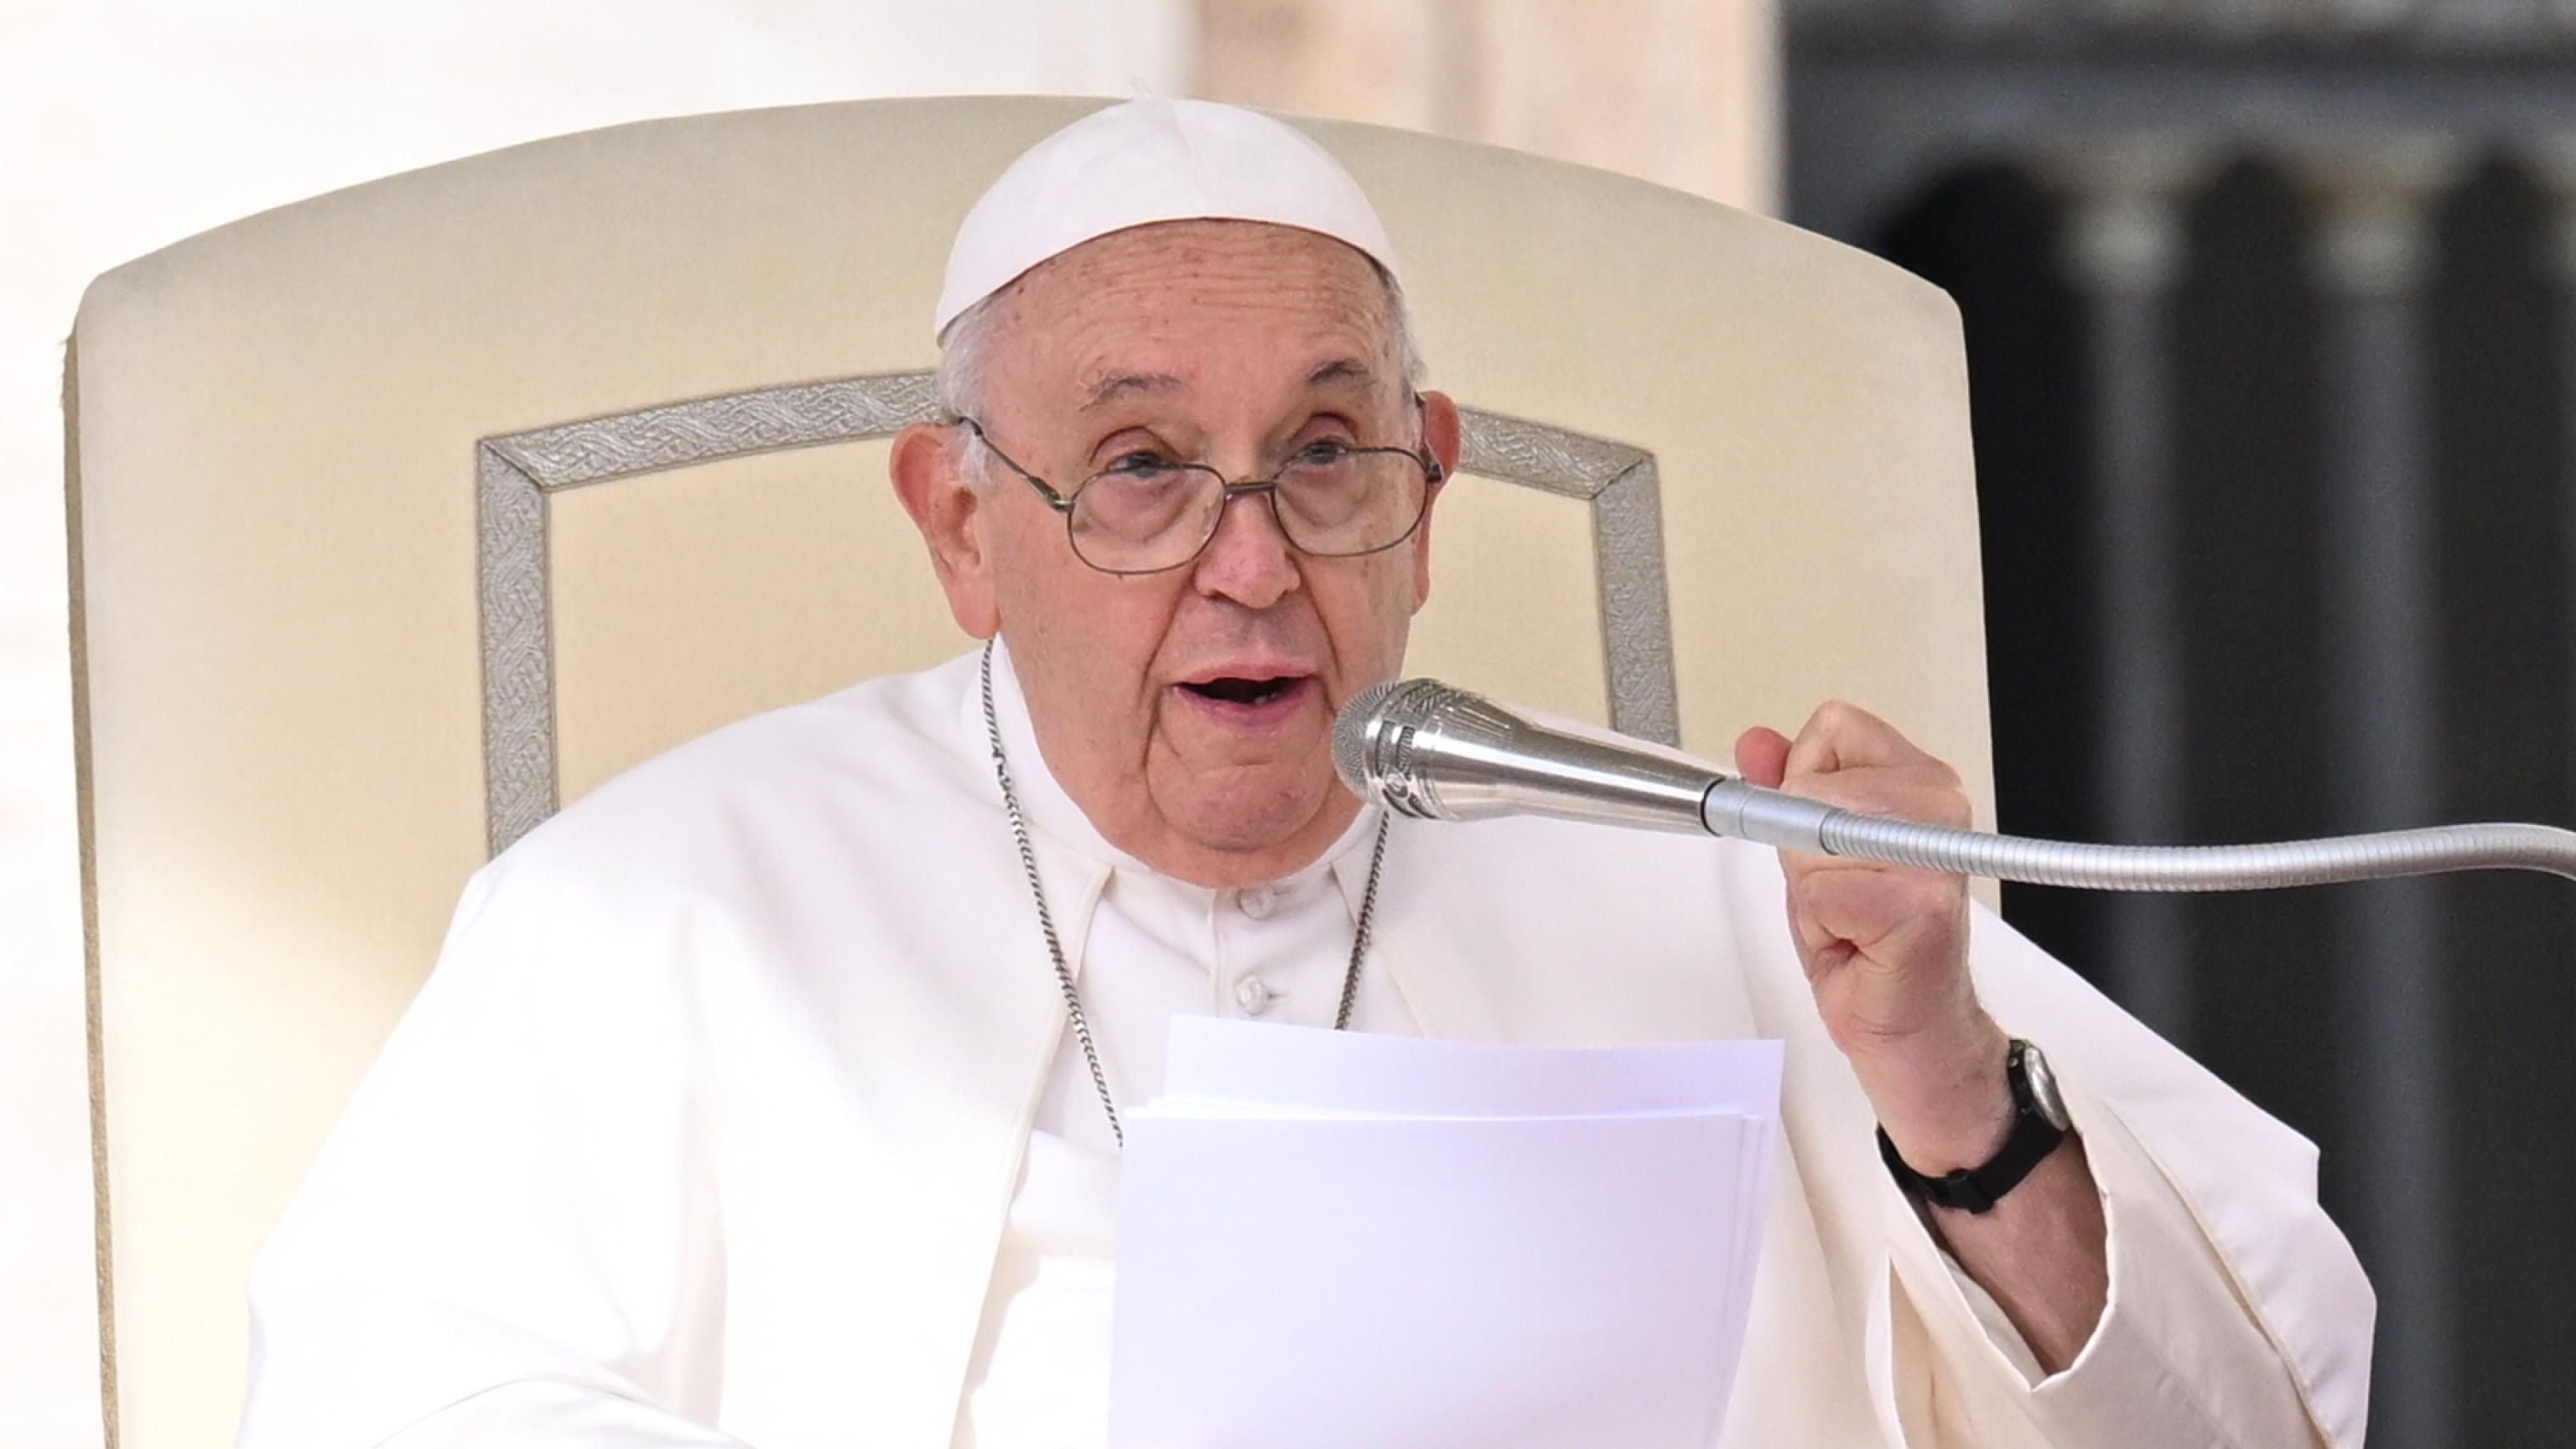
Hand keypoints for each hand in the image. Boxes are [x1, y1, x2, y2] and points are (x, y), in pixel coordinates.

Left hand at [1735, 702, 2010, 1172]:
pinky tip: (1858, 941)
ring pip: (1812, 837)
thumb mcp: (1812, 852)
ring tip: (1849, 917)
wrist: (1912, 1028)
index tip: (1821, 834)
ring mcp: (1935, 850)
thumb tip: (1755, 744)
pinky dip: (1822, 922)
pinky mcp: (1921, 903)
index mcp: (1920, 779)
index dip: (1804, 781)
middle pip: (1812, 783)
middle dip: (1801, 844)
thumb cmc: (1870, 944)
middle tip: (1839, 892)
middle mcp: (1939, 803)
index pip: (1833, 726)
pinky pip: (1823, 891)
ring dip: (1812, 887)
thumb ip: (1784, 789)